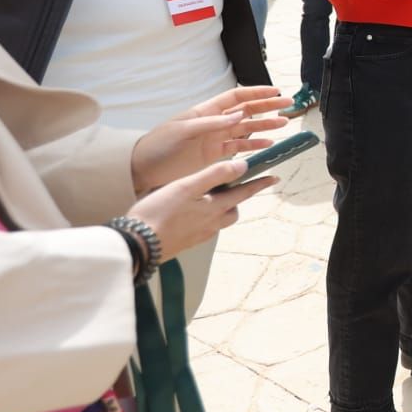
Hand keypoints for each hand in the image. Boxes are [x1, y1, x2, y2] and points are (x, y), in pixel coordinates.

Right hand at [129, 159, 275, 262]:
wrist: (137, 245)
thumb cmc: (159, 213)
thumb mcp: (187, 186)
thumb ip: (215, 175)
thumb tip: (242, 165)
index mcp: (215, 209)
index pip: (244, 193)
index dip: (260, 184)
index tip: (275, 178)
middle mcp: (211, 224)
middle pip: (233, 210)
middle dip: (237, 198)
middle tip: (232, 186)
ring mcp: (198, 236)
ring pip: (218, 220)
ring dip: (219, 208)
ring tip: (205, 197)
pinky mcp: (185, 242)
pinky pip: (203, 228)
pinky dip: (203, 218)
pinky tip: (188, 212)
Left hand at [131, 86, 286, 194]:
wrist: (144, 169)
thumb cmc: (159, 146)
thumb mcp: (184, 131)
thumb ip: (212, 123)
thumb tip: (239, 115)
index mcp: (206, 111)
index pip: (236, 97)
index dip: (256, 93)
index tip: (275, 92)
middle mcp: (214, 122)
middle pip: (246, 111)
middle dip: (268, 107)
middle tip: (288, 105)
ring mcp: (215, 139)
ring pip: (246, 129)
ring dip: (265, 125)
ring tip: (283, 124)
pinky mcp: (215, 156)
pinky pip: (240, 148)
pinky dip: (255, 145)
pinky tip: (268, 144)